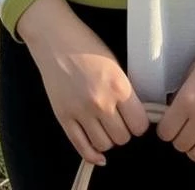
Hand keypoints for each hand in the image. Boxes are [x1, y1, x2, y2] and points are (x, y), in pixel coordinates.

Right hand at [18, 0, 150, 167]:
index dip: (139, 124)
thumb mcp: (115, 64)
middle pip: (122, 138)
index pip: (139, 124)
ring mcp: (81, 113)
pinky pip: (81, 147)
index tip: (135, 118)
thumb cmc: (88, 46)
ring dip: (108, 140)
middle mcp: (101, 103)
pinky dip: (92, 155)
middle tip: (119, 121)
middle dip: (124, 131)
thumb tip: (136, 115)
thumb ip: (125, 90)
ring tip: (106, 128)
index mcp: (118, 86)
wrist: (55, 39)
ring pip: (104, 145)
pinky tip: (98, 154)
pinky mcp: (64, 118)